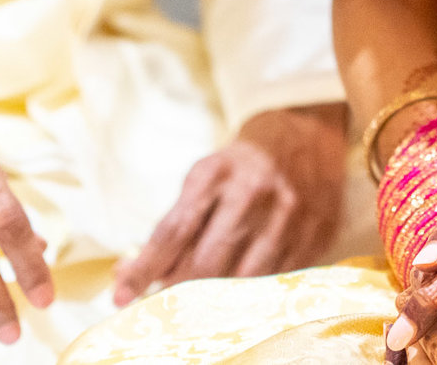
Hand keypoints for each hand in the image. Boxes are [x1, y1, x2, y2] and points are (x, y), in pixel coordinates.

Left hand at [112, 104, 348, 302]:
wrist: (306, 133)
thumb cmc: (242, 163)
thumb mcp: (204, 177)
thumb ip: (177, 224)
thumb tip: (142, 274)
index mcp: (217, 174)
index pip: (173, 232)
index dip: (144, 269)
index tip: (121, 294)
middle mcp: (253, 193)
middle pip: (206, 262)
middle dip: (178, 290)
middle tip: (162, 304)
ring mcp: (288, 216)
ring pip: (242, 279)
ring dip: (214, 299)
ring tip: (198, 304)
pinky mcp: (315, 233)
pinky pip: (276, 280)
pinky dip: (253, 293)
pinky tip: (239, 293)